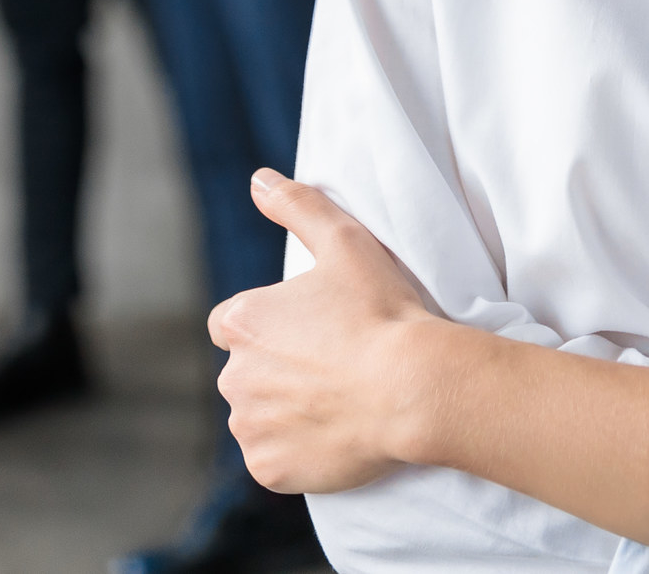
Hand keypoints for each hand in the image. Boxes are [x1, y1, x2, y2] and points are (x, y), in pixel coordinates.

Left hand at [211, 169, 446, 495]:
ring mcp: (250, 427)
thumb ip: (297, 204)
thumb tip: (258, 179)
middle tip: (331, 369)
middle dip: (276, 372)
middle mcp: (233, 376)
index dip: (269, 328)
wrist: (415, 388)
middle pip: (245, 373)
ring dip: (284, 413)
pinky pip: (273, 462)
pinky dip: (295, 454)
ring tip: (336, 403)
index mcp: (241, 322)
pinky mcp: (270, 470)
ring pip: (257, 418)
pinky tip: (332, 437)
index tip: (309, 333)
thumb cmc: (381, 312)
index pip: (233, 324)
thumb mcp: (344, 241)